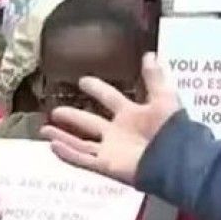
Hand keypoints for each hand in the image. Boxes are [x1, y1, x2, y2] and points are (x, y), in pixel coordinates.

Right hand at [43, 53, 178, 184]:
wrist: (175, 160)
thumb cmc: (171, 130)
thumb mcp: (164, 99)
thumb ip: (154, 78)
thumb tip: (150, 54)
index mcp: (132, 114)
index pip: (110, 98)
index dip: (97, 89)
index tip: (83, 81)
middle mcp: (119, 132)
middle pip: (90, 122)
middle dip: (73, 117)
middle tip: (56, 110)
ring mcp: (112, 149)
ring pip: (82, 142)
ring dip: (64, 136)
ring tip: (45, 129)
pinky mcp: (107, 165)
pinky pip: (83, 159)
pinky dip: (67, 153)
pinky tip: (52, 145)